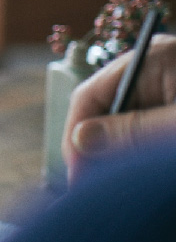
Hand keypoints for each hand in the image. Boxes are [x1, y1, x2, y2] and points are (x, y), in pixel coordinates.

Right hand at [62, 34, 175, 180]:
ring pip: (120, 120)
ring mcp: (165, 85)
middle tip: (91, 183)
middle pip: (101, 108)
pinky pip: (140, 126)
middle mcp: (153, 67)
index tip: (76, 173)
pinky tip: (133, 170)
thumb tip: (80, 140)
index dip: (75, 135)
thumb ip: (132, 131)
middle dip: (93, 146)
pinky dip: (135, 150)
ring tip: (114, 181)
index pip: (89, 94)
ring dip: (114, 152)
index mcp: (152, 58)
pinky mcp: (171, 104)